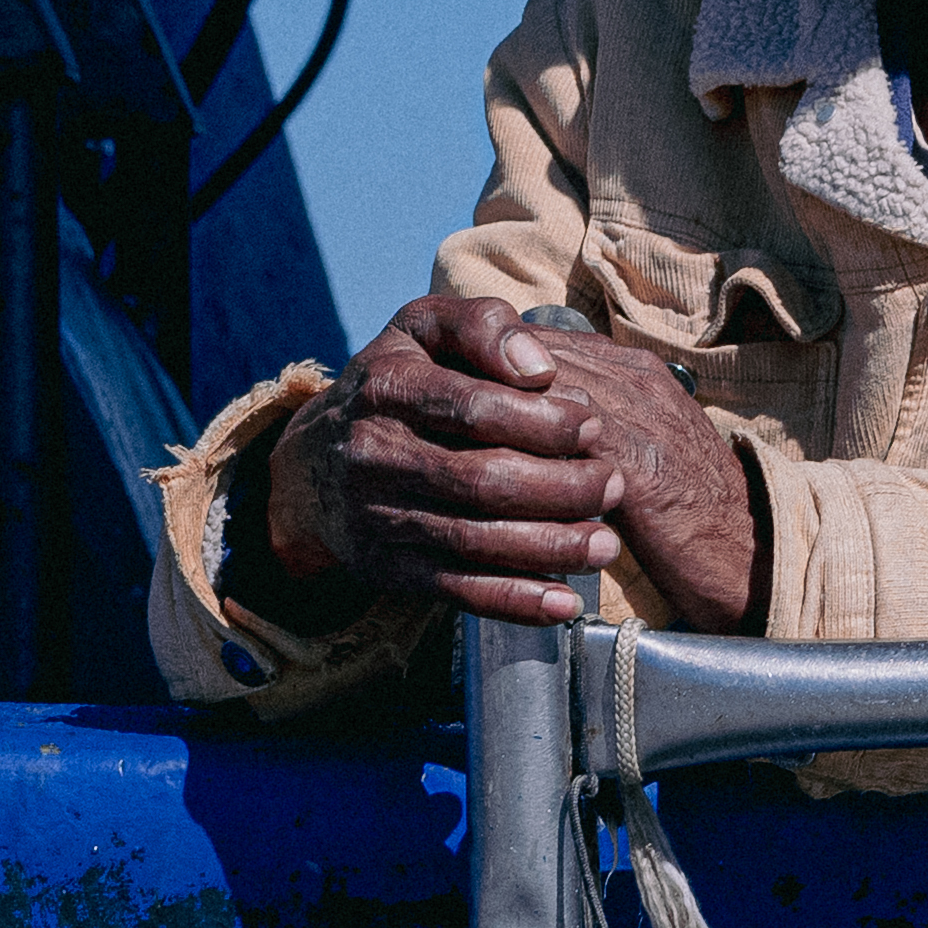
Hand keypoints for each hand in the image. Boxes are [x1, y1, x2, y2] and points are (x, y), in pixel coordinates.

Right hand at [284, 295, 767, 631]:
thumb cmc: (397, 382)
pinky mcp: (389, 568)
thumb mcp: (423, 330)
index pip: (469, 406)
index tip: (592, 423)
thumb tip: (540, 365)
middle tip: (614, 485)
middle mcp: (374, 453)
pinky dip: (513, 602)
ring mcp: (380, 516)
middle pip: (479, 480)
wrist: (313, 463)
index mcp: (387, 386)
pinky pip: (457, 591)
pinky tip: (563, 602)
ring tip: (606, 545)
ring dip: (550, 549)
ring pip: (474, 541)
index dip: (539, 418)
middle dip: (559, 488)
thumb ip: (482, 325)